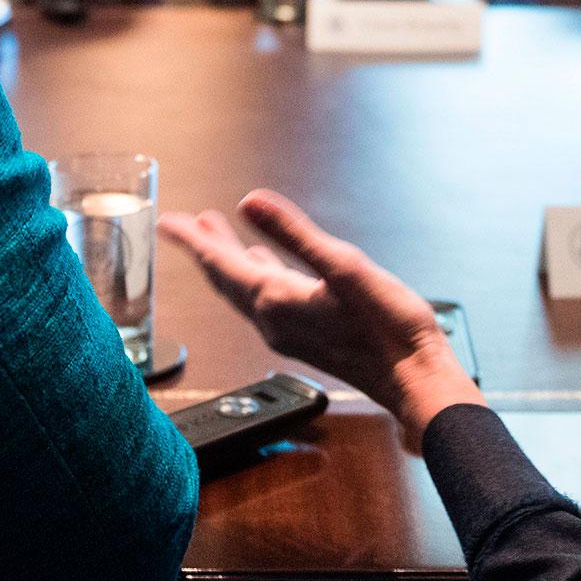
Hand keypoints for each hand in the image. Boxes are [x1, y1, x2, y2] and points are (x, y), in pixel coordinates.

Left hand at [159, 189, 485, 442]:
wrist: (415, 380)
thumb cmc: (389, 326)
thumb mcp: (344, 266)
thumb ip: (293, 233)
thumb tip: (247, 200)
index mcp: (276, 300)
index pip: (220, 265)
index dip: (192, 240)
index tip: (166, 221)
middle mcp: (273, 321)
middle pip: (226, 279)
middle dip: (205, 248)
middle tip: (184, 222)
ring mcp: (289, 332)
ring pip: (245, 291)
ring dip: (230, 260)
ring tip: (218, 234)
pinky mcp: (307, 338)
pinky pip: (266, 302)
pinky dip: (255, 276)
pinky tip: (265, 267)